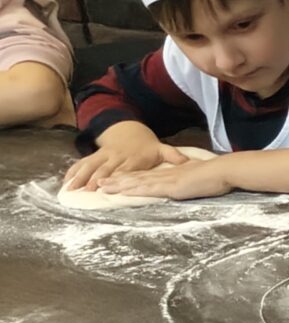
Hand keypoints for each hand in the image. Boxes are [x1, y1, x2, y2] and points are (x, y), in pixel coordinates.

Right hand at [63, 126, 184, 191]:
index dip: (118, 178)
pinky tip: (66, 182)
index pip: (126, 170)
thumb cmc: (147, 146)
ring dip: (81, 178)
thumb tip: (189, 162)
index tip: (111, 187)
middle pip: (105, 170)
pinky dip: (73, 172)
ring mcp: (104, 156)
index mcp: (134, 158)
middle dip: (95, 181)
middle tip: (87, 193)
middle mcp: (117, 157)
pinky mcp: (95, 156)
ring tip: (72, 190)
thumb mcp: (162, 148)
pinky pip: (82, 163)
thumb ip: (174, 155)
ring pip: (91, 167)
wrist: (128, 130)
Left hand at [103, 154, 236, 201]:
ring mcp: (166, 180)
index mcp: (171, 174)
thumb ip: (190, 181)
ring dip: (119, 186)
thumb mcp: (200, 178)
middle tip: (98, 184)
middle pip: (136, 178)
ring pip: (137, 183)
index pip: (146, 176)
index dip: (129, 178)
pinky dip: (132, 190)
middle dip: (116, 181)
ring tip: (102, 188)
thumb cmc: (216, 176)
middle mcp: (165, 176)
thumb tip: (189, 183)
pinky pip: (148, 189)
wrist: (223, 170)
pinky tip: (122, 193)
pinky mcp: (171, 187)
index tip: (115, 180)